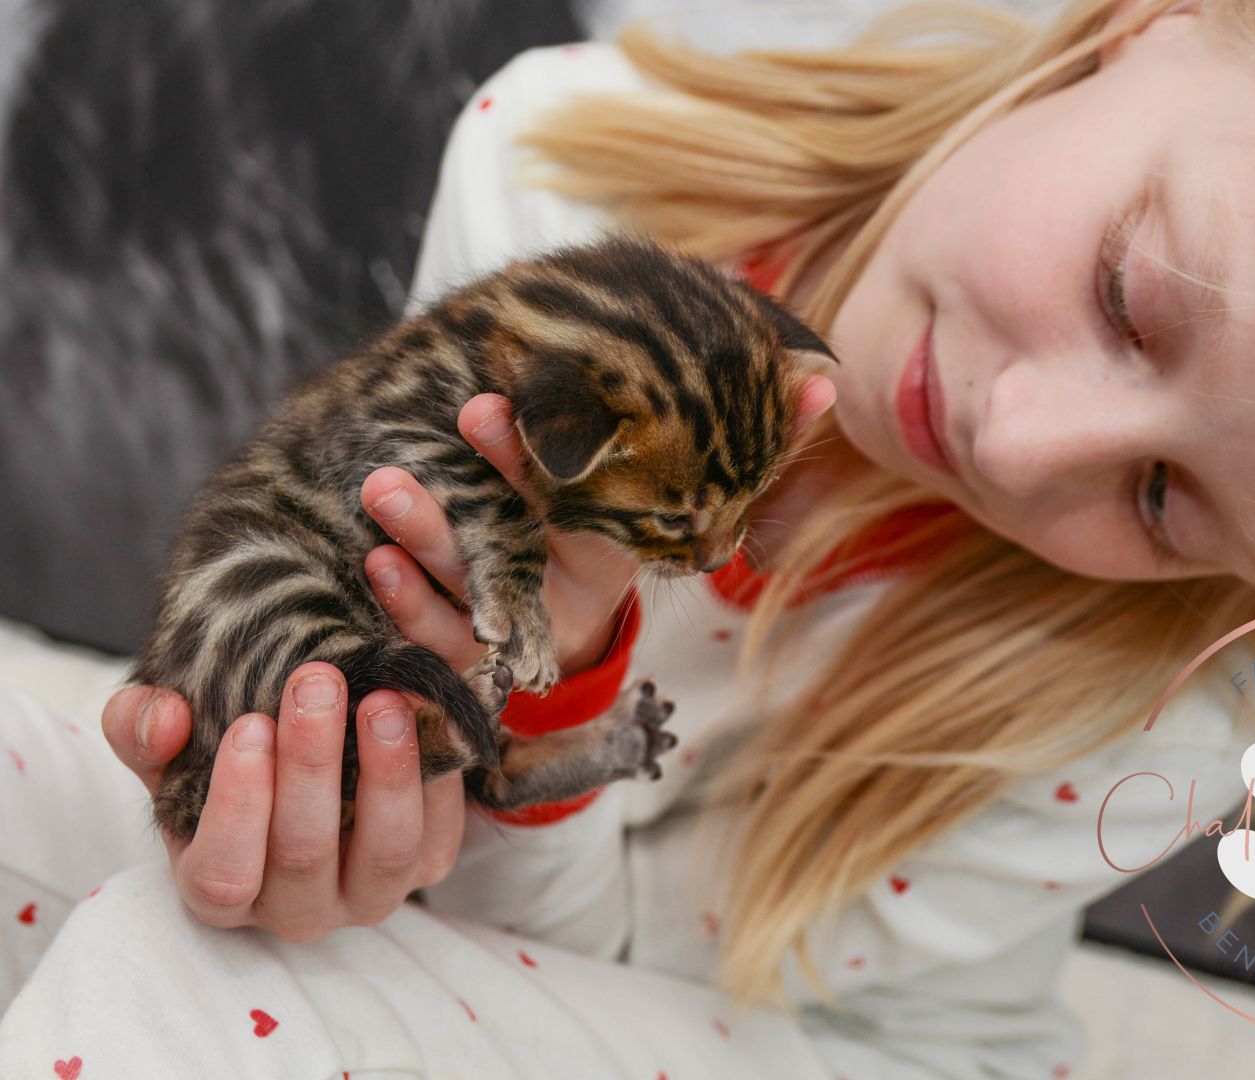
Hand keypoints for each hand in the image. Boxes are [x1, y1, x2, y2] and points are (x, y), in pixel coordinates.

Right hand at [102, 666, 465, 941]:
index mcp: (219, 890)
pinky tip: (429, 716)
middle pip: (305, 852)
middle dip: (312, 763)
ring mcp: (366, 896)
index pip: (224, 873)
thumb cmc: (228, 765)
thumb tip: (164, 716)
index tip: (251, 724)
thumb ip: (143, 730)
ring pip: (385, 851)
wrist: (304, 765)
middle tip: (317, 682)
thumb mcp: (171, 750)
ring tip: (383, 700)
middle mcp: (295, 909)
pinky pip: (440, 835)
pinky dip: (438, 777)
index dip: (238, 804)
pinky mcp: (425, 870)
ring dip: (387, 771)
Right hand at [358, 381, 836, 675]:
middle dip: (448, 479)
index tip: (490, 400)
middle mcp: (510, 524)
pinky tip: (381, 581)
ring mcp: (481, 578)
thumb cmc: (633, 542)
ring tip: (380, 502)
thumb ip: (755, 452)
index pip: (536, 458)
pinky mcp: (470, 638)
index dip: (516, 437)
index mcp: (561, 490)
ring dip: (414, 531)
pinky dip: (414, 611)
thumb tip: (826, 384)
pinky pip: (438, 629)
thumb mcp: (691, 506)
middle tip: (427, 441)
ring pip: (443, 555)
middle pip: (476, 501)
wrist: (580, 631)